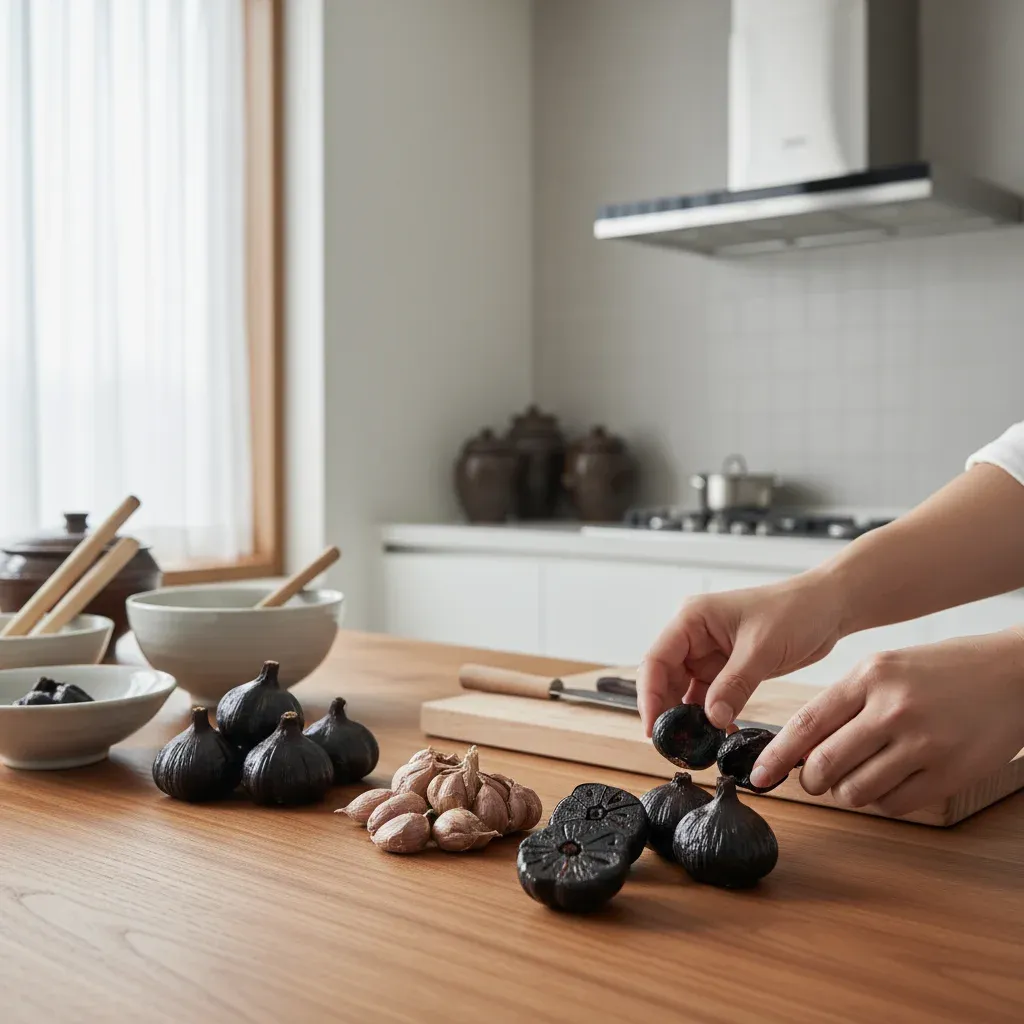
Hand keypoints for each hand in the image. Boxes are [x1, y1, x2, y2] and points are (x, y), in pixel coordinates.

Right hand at [637, 570, 845, 734]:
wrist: (827, 607)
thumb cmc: (795, 611)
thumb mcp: (761, 649)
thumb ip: (733, 684)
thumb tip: (710, 719)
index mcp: (692, 619)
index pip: (657, 660)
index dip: (649, 696)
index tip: (653, 729)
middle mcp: (694, 636)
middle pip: (666, 679)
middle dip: (668, 713)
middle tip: (676, 747)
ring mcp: (709, 653)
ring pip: (685, 692)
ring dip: (690, 719)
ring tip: (698, 747)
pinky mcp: (727, 669)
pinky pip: (710, 698)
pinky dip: (712, 717)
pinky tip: (722, 736)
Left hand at [750, 629, 1023, 814]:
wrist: (1012, 674)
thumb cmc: (942, 670)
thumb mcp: (886, 667)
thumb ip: (846, 702)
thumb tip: (803, 744)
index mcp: (870, 676)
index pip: (806, 724)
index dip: (776, 756)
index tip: (758, 774)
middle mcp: (893, 708)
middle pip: (825, 765)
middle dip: (811, 781)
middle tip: (814, 780)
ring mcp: (923, 743)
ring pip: (856, 791)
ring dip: (847, 792)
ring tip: (859, 776)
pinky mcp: (949, 773)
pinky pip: (894, 804)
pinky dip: (882, 801)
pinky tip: (891, 782)